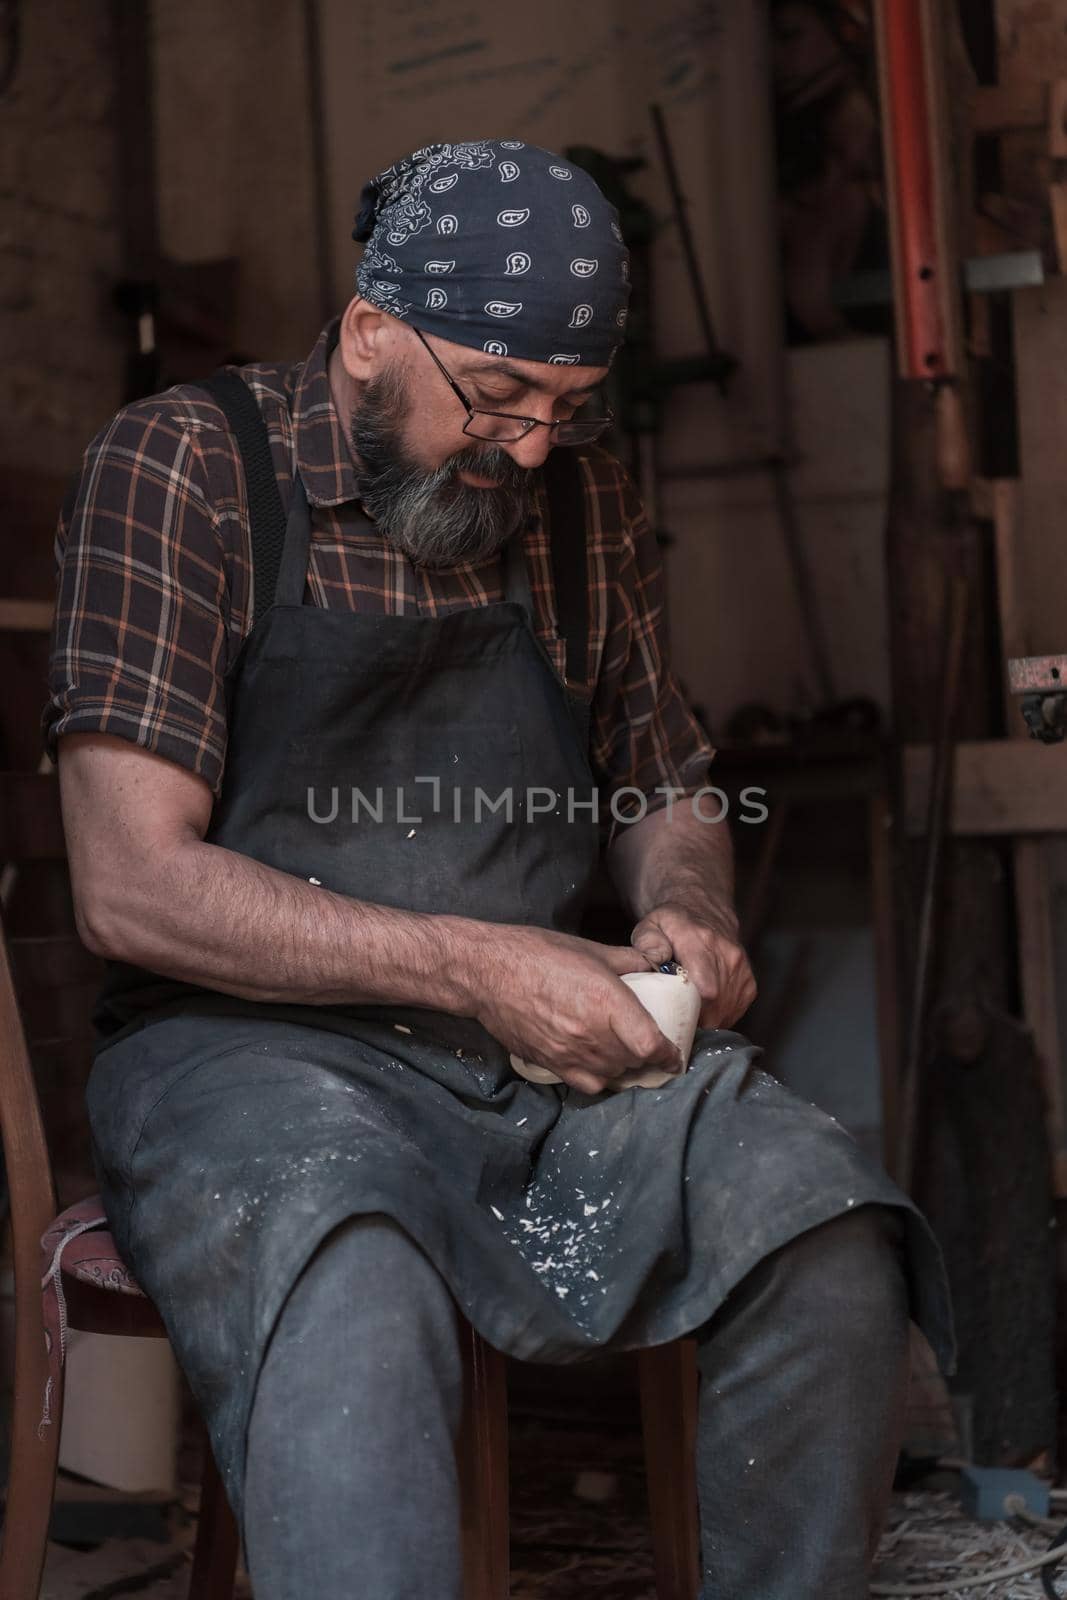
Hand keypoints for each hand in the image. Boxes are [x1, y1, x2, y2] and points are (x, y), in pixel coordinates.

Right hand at [470, 926, 683, 1094]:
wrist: (487, 973)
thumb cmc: (537, 953)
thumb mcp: (591, 949)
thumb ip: (629, 961)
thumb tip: (656, 966)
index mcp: (607, 1001)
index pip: (650, 1045)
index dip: (669, 1054)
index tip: (674, 1055)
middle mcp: (592, 1034)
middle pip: (635, 1062)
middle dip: (648, 1058)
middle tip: (651, 1047)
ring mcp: (570, 1053)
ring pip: (613, 1075)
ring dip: (624, 1067)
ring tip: (625, 1053)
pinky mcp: (551, 1064)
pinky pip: (587, 1084)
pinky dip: (600, 1077)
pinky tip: (599, 1063)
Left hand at [630, 903, 756, 1028]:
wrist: (704, 913)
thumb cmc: (672, 925)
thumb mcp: (651, 925)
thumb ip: (648, 944)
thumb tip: (655, 964)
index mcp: (701, 941)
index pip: (705, 987)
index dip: (689, 1007)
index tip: (671, 1010)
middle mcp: (728, 955)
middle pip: (713, 1006)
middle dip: (691, 1016)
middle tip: (673, 1010)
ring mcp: (741, 970)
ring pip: (722, 1013)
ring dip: (703, 1017)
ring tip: (687, 1002)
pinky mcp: (749, 984)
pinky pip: (732, 1013)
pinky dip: (715, 1014)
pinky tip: (702, 1002)